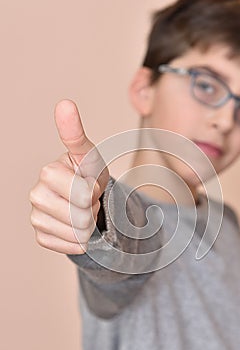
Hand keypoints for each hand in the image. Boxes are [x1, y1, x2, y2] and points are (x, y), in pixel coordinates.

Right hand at [30, 100, 108, 253]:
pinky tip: (75, 225)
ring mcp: (36, 217)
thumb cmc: (87, 173)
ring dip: (88, 224)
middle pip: (80, 217)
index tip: (87, 182)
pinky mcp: (41, 236)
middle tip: (88, 198)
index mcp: (47, 172)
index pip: (83, 195)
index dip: (94, 191)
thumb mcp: (88, 154)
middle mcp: (36, 195)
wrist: (86, 196)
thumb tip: (64, 103)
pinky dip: (81, 239)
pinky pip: (70, 246)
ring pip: (77, 234)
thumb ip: (75, 133)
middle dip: (92, 209)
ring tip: (82, 209)